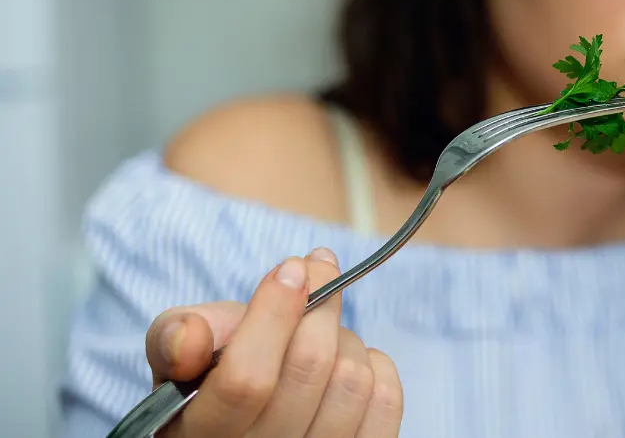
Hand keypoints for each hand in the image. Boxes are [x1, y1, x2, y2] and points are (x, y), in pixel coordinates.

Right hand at [144, 249, 403, 436]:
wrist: (249, 416)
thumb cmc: (211, 375)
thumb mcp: (176, 354)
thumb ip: (174, 337)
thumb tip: (192, 336)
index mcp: (202, 433)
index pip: (245, 379)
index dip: (274, 314)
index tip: (291, 268)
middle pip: (309, 368)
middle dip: (319, 304)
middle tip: (315, 271)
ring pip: (352, 379)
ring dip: (343, 338)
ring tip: (320, 330)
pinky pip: (386, 400)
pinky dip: (374, 364)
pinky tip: (344, 360)